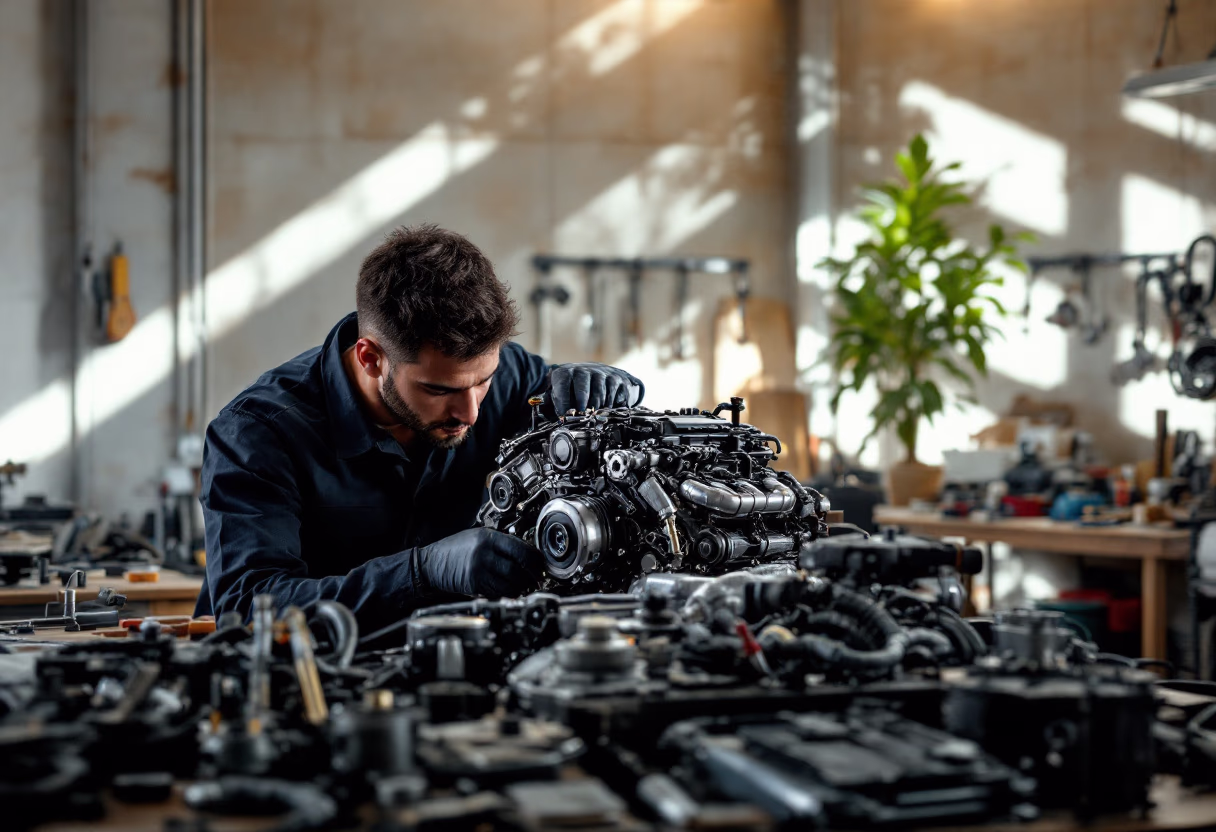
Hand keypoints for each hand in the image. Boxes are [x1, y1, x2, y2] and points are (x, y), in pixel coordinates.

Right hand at [417, 528, 543, 597]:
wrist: (431, 564)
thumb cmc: (454, 550)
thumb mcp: (476, 537)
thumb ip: (500, 543)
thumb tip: (525, 553)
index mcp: (487, 538)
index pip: (520, 548)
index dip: (535, 559)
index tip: (541, 563)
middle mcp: (484, 553)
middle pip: (518, 568)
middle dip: (532, 576)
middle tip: (538, 578)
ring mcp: (479, 570)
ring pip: (510, 583)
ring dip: (522, 586)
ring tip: (526, 585)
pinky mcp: (475, 585)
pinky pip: (498, 591)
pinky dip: (508, 592)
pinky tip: (511, 590)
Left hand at [548, 363, 643, 413]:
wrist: (605, 376)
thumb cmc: (578, 388)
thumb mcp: (562, 390)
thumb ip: (549, 398)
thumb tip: (535, 402)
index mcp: (567, 372)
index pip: (563, 383)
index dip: (563, 400)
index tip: (563, 414)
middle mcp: (585, 370)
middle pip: (583, 386)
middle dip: (581, 401)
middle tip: (581, 413)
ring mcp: (603, 374)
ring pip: (600, 393)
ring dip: (596, 407)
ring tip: (594, 415)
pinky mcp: (617, 379)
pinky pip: (614, 396)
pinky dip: (611, 406)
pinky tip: (607, 410)